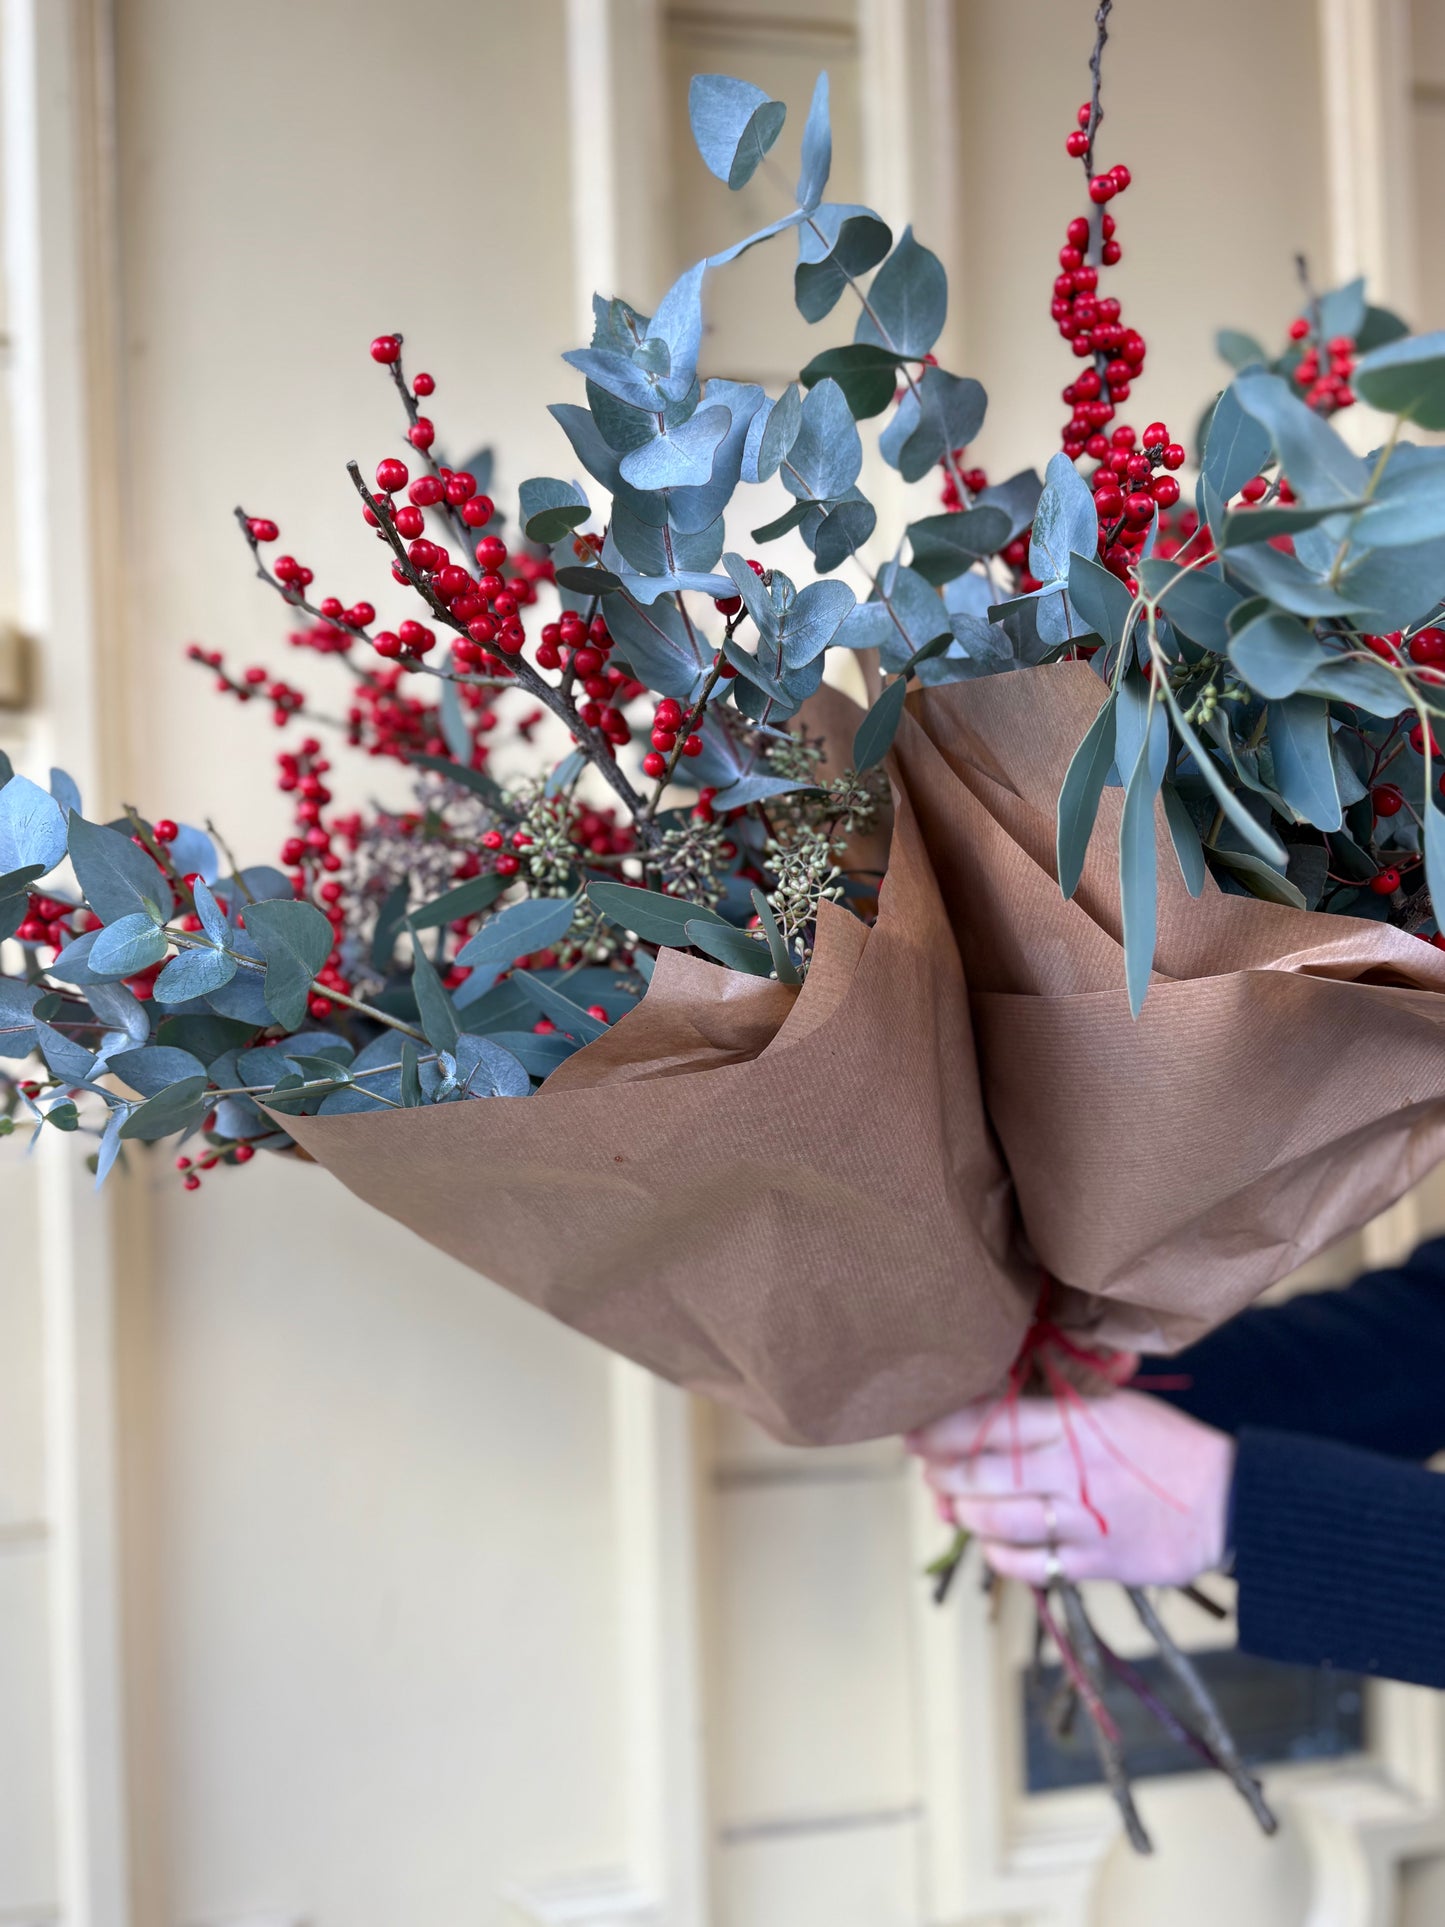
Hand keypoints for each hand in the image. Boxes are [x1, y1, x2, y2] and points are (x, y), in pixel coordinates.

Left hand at [905, 1390, 1235, 1588]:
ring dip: (964, 1515)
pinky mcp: (1097, 1562)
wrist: (1229, 1500)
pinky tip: (991, 1545)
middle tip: (929, 1472)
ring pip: (999, 1521)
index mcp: (1076, 1422)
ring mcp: (1085, 1519)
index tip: (914, 1431)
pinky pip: (1031, 1564)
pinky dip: (1000, 1557)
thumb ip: (1055, 1407)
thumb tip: (990, 1406)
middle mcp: (1074, 1470)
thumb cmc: (1164, 1446)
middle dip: (943, 1475)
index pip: (990, 1421)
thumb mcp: (1113, 1407)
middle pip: (983, 1474)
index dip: (941, 1429)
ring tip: (952, 1507)